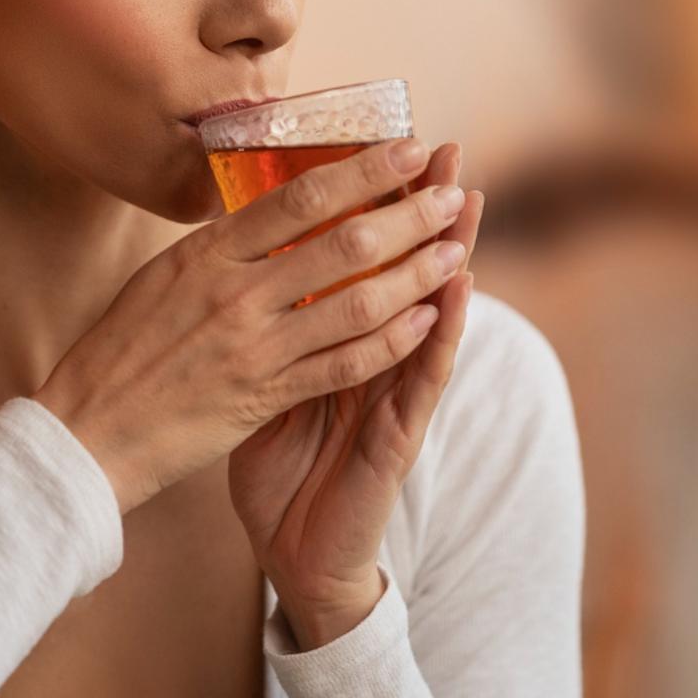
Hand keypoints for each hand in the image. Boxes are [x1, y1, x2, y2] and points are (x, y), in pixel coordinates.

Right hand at [37, 137, 474, 521]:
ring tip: (455, 252)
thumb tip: (265, 216)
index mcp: (206, 254)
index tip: (407, 150)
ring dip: (414, 274)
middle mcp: (235, 293)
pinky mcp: (264, 396)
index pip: (299, 198)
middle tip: (451, 197)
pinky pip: (345, 364)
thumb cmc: (120, 350)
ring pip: (356, 301)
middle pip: (341, 243)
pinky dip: (392, 341)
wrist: (90, 428)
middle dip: (408, 216)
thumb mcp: (161, 279)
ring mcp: (253, 346)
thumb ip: (218, 250)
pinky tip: (427, 321)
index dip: (362, 170)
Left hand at [226, 143, 483, 647]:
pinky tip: (457, 289)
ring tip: (466, 198)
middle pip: (400, 273)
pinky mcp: (397, 434)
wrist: (290, 547)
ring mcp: (387, 393)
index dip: (373, 210)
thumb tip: (231, 268)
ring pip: (424, 312)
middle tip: (441, 152)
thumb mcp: (259, 383)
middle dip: (418, 212)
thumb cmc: (276, 463)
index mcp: (329, 340)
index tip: (383, 150)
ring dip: (447, 253)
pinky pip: (420, 376)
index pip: (358, 264)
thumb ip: (264, 331)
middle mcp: (367, 357)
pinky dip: (439, 330)